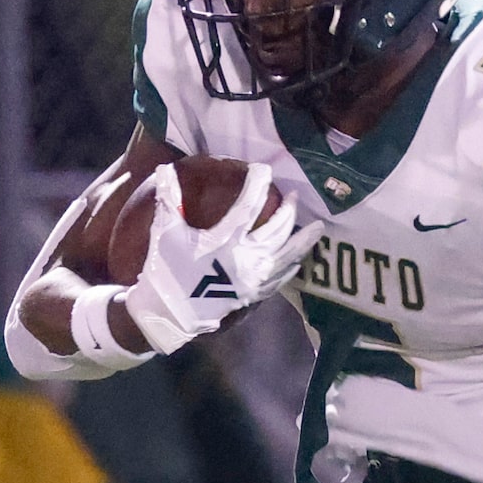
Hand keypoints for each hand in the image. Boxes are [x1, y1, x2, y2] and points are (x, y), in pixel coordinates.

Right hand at [119, 161, 303, 353]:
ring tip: (319, 227)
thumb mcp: (166, 233)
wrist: (170, 314)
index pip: (248, 206)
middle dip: (287, 210)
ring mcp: (255, 279)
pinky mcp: (255, 295)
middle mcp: (247, 258)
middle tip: (293, 196)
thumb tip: (163, 169)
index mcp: (226, 240)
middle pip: (277, 230)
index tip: (264, 169)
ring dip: (304, 240)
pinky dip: (291, 267)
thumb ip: (169, 200)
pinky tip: (299, 260)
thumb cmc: (166, 271)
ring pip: (287, 255)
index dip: (257, 184)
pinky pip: (280, 279)